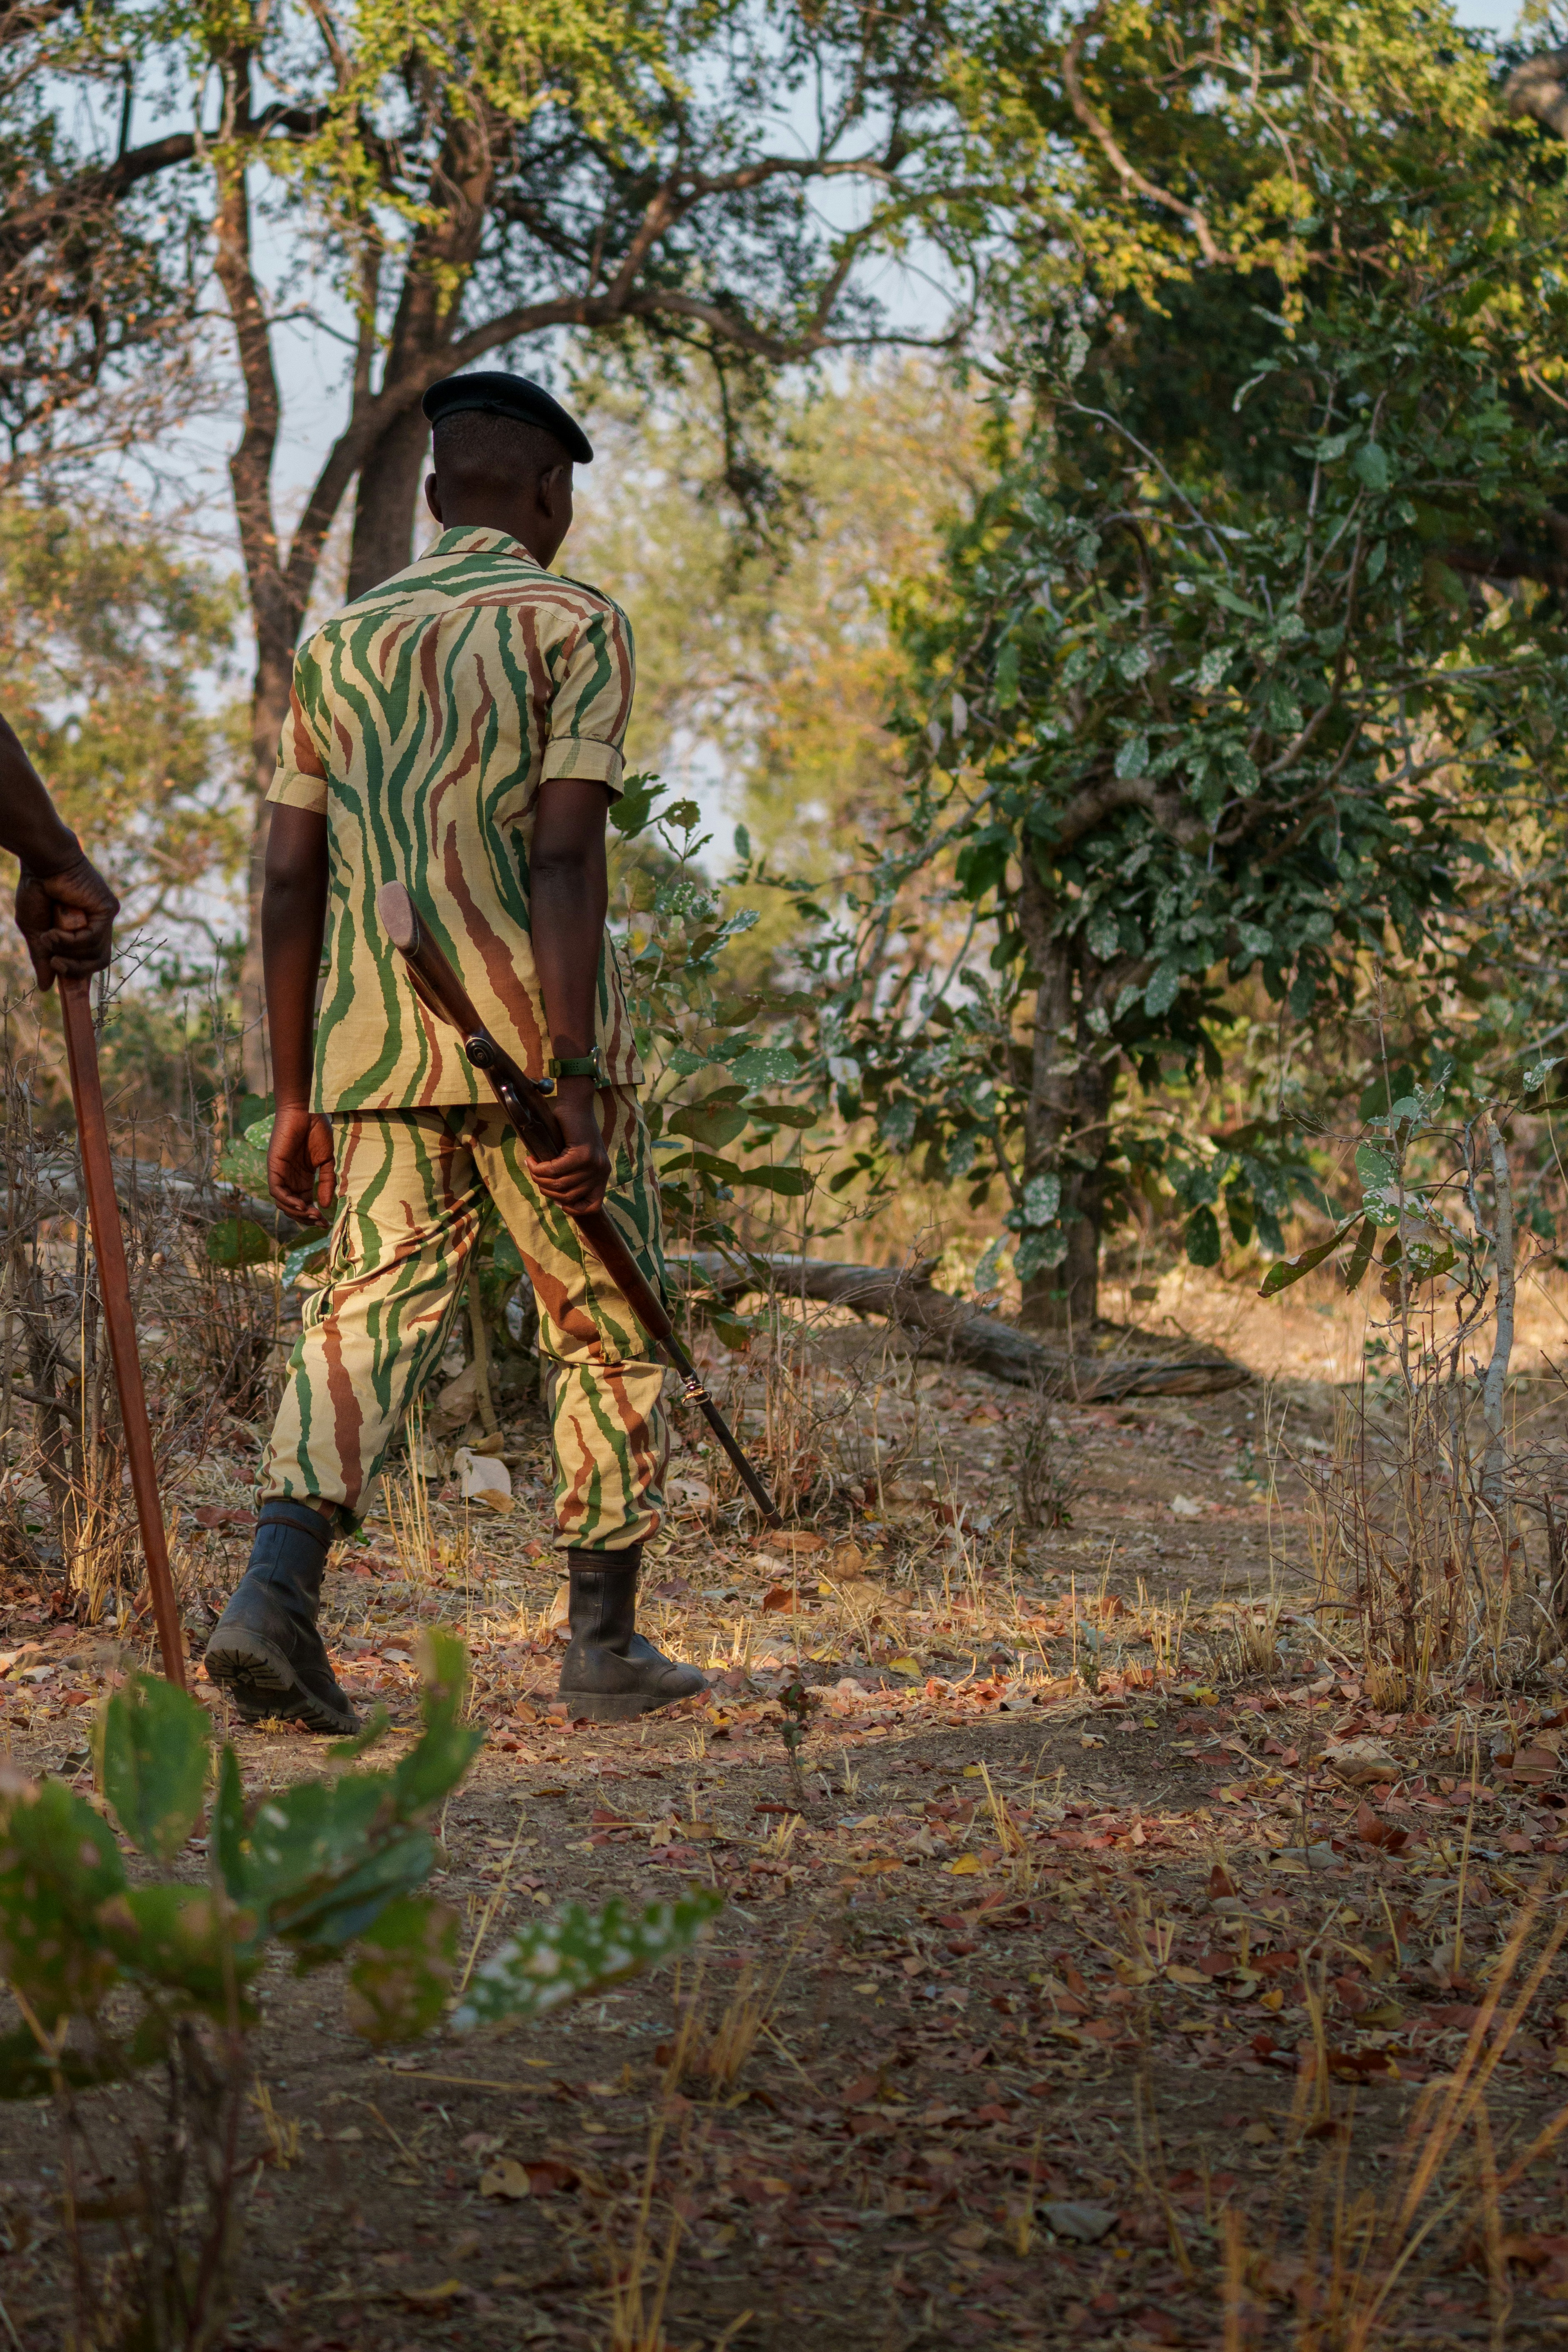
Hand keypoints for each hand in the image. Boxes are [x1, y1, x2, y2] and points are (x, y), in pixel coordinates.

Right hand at [15, 852, 117, 988]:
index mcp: (84, 930)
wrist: (41, 864)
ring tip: (48, 939)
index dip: (79, 974)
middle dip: (75, 970)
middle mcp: (98, 924)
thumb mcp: (36, 931)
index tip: (62, 981)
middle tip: (54, 964)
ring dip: (68, 953)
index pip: (90, 960)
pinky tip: (54, 932)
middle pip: (98, 962)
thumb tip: (45, 988)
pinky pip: (94, 939)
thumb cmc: (36, 892)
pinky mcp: (108, 909)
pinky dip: (71, 941)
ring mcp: (105, 917)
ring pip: (96, 954)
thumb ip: (43, 959)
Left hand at [268, 1104, 335, 1223]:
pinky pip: (277, 1191)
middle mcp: (289, 1179)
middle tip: (320, 1223)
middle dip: (305, 1218)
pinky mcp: (273, 1167)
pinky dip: (287, 1200)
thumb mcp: (327, 1161)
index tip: (326, 1223)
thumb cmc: (317, 1131)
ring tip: (312, 1215)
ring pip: (283, 1203)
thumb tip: (326, 1205)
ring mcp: (280, 1174)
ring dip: (297, 1212)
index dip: (313, 1216)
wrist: (307, 1111)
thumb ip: (326, 1182)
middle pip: (292, 1207)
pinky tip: (301, 1205)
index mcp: (302, 1179)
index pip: (304, 1204)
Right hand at [526, 1079, 609, 1213]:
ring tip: (532, 1167)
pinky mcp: (581, 1155)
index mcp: (602, 1175)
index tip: (558, 1201)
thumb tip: (554, 1193)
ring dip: (539, 1178)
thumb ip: (572, 1175)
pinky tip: (531, 1160)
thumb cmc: (573, 1129)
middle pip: (568, 1196)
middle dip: (546, 1189)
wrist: (577, 1104)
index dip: (572, 1209)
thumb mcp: (577, 1157)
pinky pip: (554, 1170)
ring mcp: (593, 1164)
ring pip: (559, 1184)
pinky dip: (538, 1168)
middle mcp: (601, 1172)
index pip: (592, 1206)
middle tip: (536, 1176)